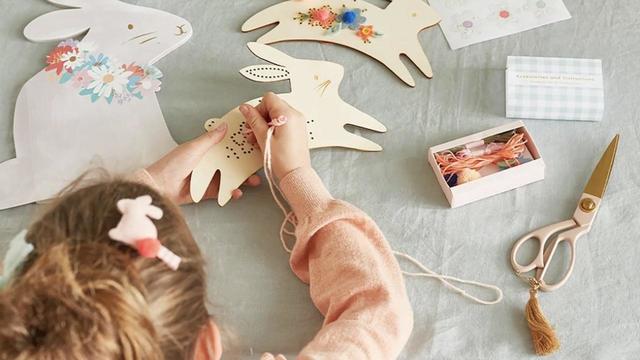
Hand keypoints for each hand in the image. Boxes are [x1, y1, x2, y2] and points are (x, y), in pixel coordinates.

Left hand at [146, 123, 260, 204]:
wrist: (160, 186)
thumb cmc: (173, 164)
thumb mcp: (194, 148)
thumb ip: (210, 139)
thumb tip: (224, 126)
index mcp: (205, 150)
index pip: (226, 147)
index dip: (240, 146)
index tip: (254, 146)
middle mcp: (208, 163)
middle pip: (232, 163)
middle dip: (246, 165)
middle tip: (258, 166)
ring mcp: (208, 178)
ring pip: (230, 178)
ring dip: (242, 180)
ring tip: (253, 182)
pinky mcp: (207, 192)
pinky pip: (222, 191)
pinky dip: (231, 192)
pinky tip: (237, 192)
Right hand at [239, 92, 310, 178]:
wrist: (296, 174)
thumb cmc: (283, 160)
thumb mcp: (263, 137)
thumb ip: (254, 120)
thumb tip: (246, 108)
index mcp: (288, 114)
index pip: (269, 98)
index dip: (258, 108)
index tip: (252, 121)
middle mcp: (296, 116)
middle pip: (273, 106)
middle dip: (260, 117)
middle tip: (253, 131)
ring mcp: (298, 123)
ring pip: (277, 115)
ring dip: (265, 124)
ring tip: (258, 138)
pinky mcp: (298, 130)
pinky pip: (284, 123)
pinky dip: (274, 128)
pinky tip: (267, 140)